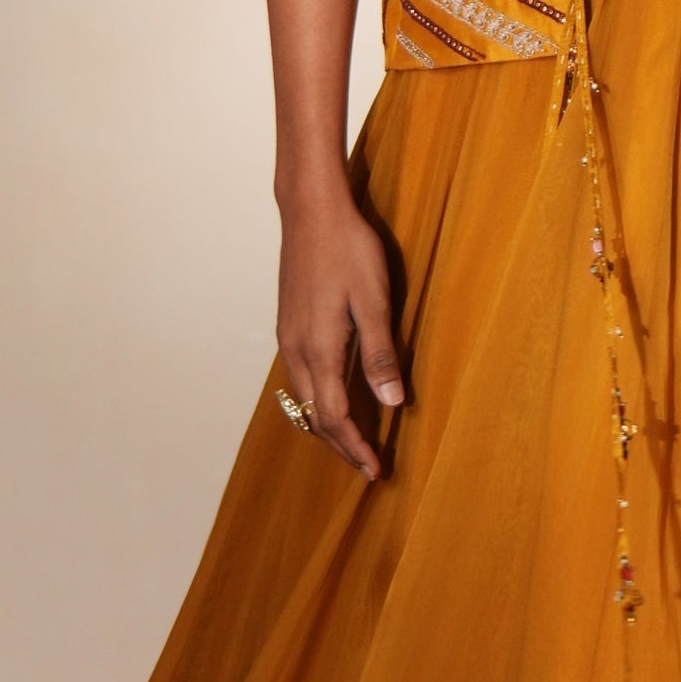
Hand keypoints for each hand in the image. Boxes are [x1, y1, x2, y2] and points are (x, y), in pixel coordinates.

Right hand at [275, 183, 405, 477]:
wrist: (311, 211)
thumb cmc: (348, 249)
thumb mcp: (374, 300)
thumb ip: (380, 353)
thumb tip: (392, 402)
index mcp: (319, 348)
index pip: (334, 417)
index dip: (355, 448)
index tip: (376, 471)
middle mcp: (297, 350)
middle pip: (314, 417)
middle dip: (342, 446)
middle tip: (370, 466)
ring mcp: (288, 338)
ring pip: (304, 400)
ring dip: (329, 426)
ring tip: (356, 441)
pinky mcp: (289, 326)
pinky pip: (300, 380)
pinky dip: (319, 402)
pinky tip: (337, 399)